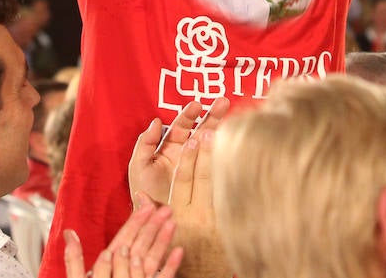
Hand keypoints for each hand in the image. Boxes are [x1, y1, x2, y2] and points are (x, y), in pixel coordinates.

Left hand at [64, 195, 182, 277]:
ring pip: (153, 257)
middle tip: (167, 209)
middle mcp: (126, 269)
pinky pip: (162, 277)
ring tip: (173, 223)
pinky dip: (170, 265)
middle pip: (142, 243)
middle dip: (154, 225)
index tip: (147, 204)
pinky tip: (179, 251)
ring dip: (163, 240)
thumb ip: (74, 259)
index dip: (136, 220)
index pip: (125, 237)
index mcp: (109, 263)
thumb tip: (68, 233)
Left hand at [128, 99, 228, 206]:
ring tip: (229, 111)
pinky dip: (223, 148)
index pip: (182, 126)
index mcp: (171, 146)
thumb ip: (145, 143)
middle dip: (211, 115)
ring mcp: (199, 163)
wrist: (156, 217)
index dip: (189, 115)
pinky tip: (230, 137)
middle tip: (223, 102)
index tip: (197, 105)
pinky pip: (216, 160)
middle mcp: (187, 152)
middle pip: (201, 129)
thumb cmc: (144, 191)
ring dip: (220, 126)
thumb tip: (157, 121)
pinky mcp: (208, 175)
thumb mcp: (139, 166)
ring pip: (211, 141)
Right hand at [167, 130, 231, 277]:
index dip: (188, 158)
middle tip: (211, 128)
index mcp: (180, 216)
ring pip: (221, 184)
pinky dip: (238, 179)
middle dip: (207, 151)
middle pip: (203, 177)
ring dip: (223, 161)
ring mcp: (217, 220)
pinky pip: (234, 197)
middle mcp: (199, 215)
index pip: (183, 180)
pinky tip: (244, 162)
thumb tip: (141, 195)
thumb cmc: (180, 258)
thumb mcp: (160, 239)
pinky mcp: (231, 225)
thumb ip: (153, 214)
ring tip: (227, 138)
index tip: (192, 137)